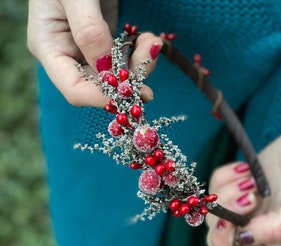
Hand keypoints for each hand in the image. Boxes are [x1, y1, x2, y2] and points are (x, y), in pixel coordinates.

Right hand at [27, 0, 160, 106]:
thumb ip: (90, 33)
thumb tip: (108, 71)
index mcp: (49, 48)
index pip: (74, 88)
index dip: (102, 97)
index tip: (133, 92)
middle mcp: (67, 54)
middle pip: (99, 85)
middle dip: (129, 77)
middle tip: (150, 55)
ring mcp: (86, 49)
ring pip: (116, 74)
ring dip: (138, 64)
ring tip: (151, 41)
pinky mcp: (103, 41)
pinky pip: (123, 59)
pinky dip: (138, 54)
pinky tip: (147, 39)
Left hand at [206, 131, 280, 245]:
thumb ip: (280, 227)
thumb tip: (245, 237)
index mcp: (274, 240)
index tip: (228, 222)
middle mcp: (257, 223)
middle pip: (217, 233)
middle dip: (223, 212)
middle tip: (248, 193)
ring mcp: (246, 202)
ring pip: (214, 206)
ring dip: (225, 191)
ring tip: (251, 179)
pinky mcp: (240, 180)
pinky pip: (216, 183)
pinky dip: (225, 175)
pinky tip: (245, 168)